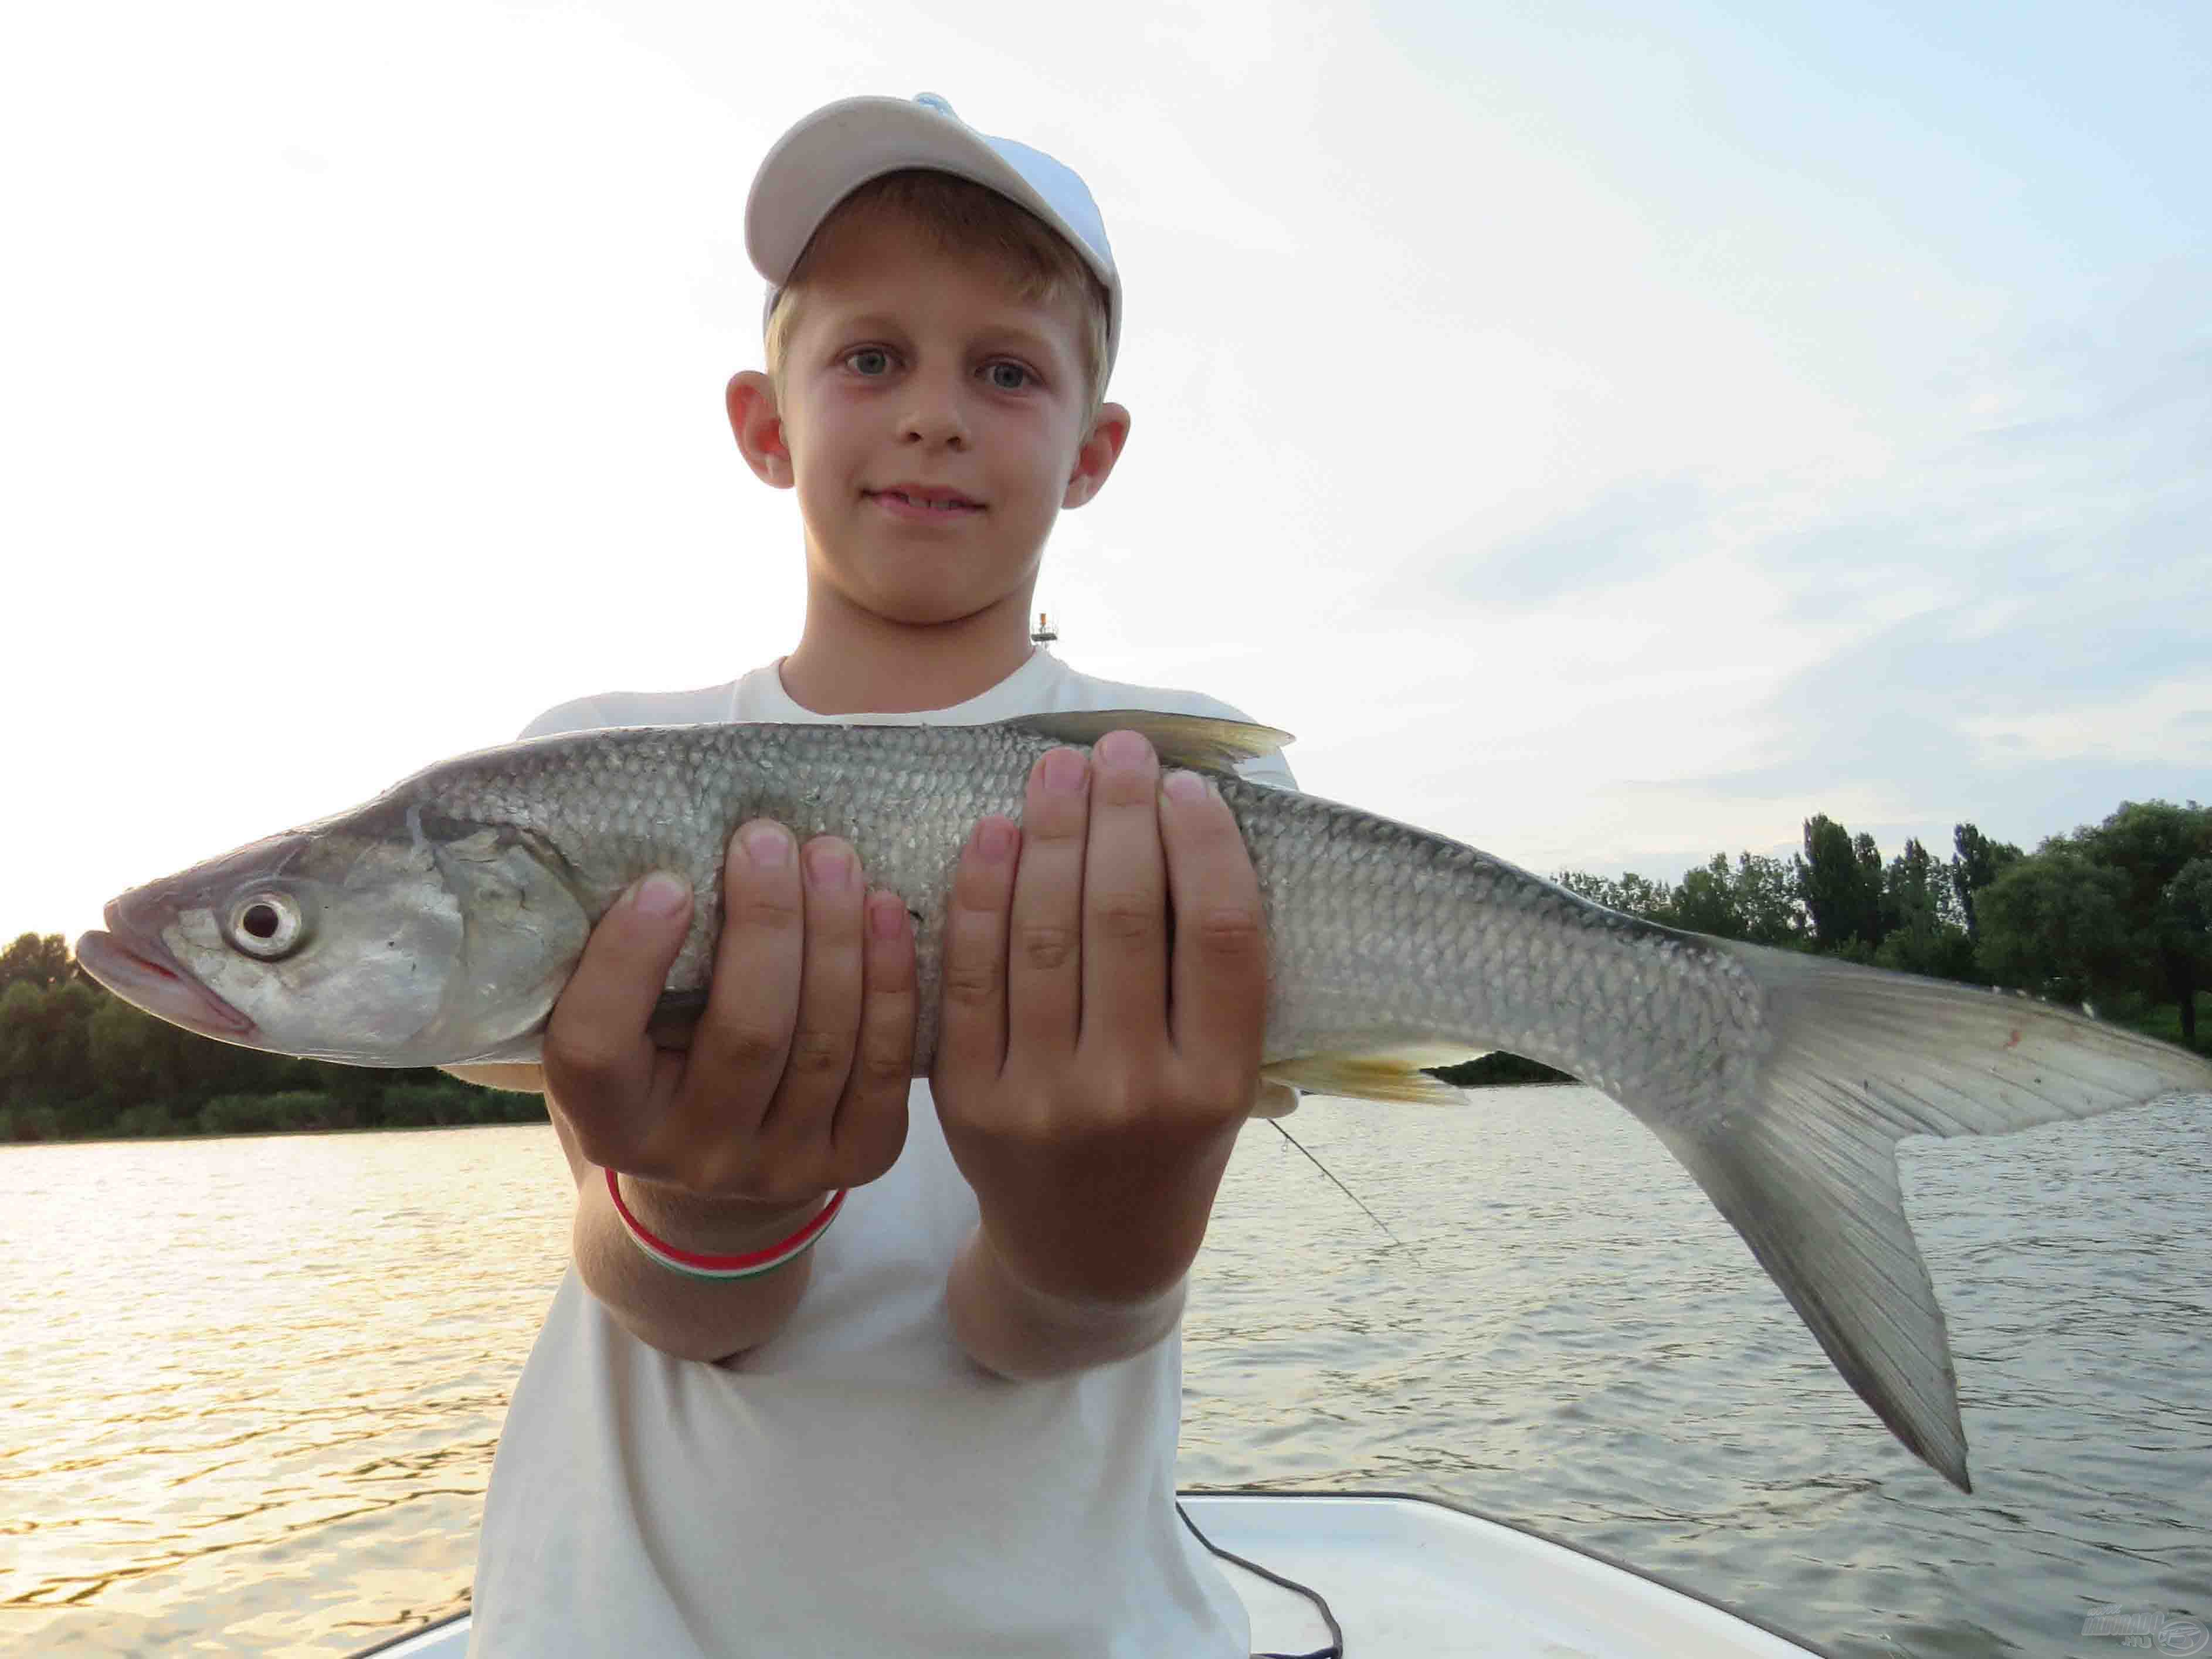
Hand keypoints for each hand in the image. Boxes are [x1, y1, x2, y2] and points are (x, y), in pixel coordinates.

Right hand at [543, 822, 916, 1235]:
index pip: (597, 1047)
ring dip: (837, 937)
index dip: (627, 962)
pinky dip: (891, 983)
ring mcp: (780, 1167)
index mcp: (609, 1123)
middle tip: (770, 839)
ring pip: (823, 1044)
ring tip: (833, 857)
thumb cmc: (658, 1055)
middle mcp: (694, 1157)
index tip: (666, 880)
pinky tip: (887, 912)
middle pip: (745, 1034)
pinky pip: (883, 1066)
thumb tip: (662, 852)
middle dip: (767, 924)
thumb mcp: (619, 1023)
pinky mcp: (854, 1163)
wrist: (726, 1157)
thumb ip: (623, 966)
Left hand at [931, 731, 1268, 1306]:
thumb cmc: (1170, 1141)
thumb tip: (1188, 823)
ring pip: (1044, 935)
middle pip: (1126, 919)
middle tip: (1116, 749)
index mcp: (1218, 1085)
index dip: (1203, 845)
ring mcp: (1045, 1099)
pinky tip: (994, 833)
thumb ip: (1211, 977)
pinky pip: (972, 974)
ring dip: (1051, 835)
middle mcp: (1135, 1093)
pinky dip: (980, 894)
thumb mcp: (1224, 1076)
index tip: (1186, 785)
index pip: (1219, 935)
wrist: (1088, 1253)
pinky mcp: (970, 1102)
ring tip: (1056, 772)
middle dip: (1120, 815)